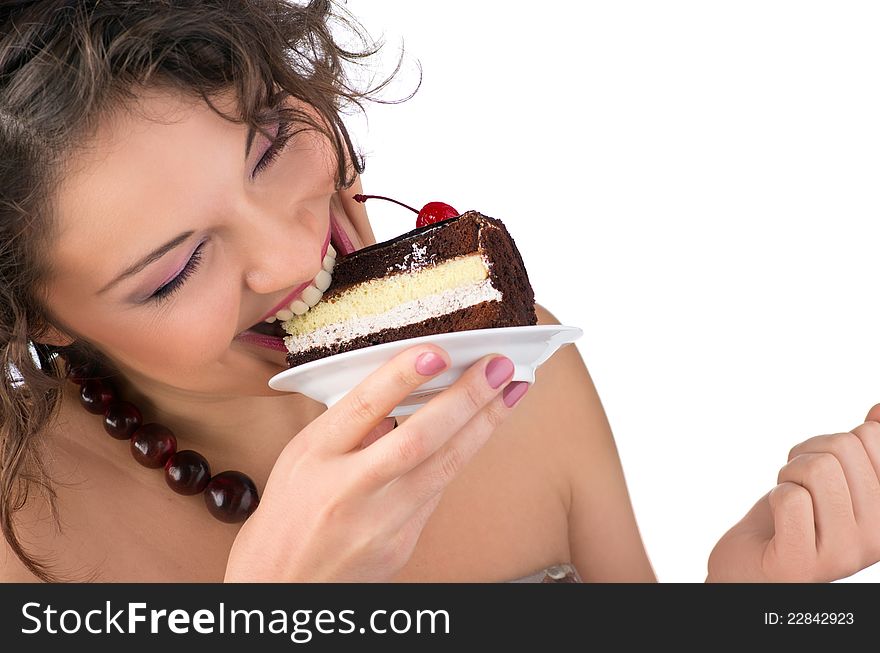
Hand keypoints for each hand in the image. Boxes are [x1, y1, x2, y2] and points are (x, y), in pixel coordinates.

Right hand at [224, 345, 525, 581]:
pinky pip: (436, 493)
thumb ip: (347, 426)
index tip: (436, 352)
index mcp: (313, 457)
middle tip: (499, 365)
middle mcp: (346, 491)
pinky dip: (459, 457)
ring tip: (512, 391)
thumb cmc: (288, 516)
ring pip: (442, 468)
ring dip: (483, 425)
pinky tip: (481, 429)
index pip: (362, 408)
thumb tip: (404, 393)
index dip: (401, 377)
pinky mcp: (401, 545)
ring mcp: (378, 524)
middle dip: (464, 398)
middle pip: (415, 440)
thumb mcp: (300, 457)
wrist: (281, 586)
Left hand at [707, 405, 879, 581]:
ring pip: (817, 468)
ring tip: (788, 501)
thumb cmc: (792, 517)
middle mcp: (877, 537)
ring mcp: (843, 554)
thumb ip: (861, 448)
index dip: (829, 443)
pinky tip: (779, 521)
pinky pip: (791, 498)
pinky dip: (776, 496)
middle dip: (806, 455)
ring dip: (789, 475)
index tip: (820, 473)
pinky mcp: (802, 563)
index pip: (871, 436)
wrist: (750, 565)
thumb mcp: (831, 477)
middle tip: (797, 485)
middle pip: (842, 446)